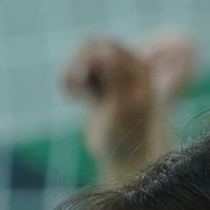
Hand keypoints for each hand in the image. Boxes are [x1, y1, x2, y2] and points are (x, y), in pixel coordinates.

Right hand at [62, 30, 197, 184]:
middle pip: (91, 47)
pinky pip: (79, 73)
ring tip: (70, 93)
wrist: (127, 162)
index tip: (78, 82)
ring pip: (82, 58)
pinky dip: (70, 81)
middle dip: (77, 64)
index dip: (86, 59)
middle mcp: (127, 67)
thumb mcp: (122, 107)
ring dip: (71, 72)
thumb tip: (104, 53)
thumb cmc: (130, 138)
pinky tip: (71, 97)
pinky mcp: (100, 88)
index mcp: (139, 67)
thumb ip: (115, 78)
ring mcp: (113, 77)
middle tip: (72, 88)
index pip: (105, 47)